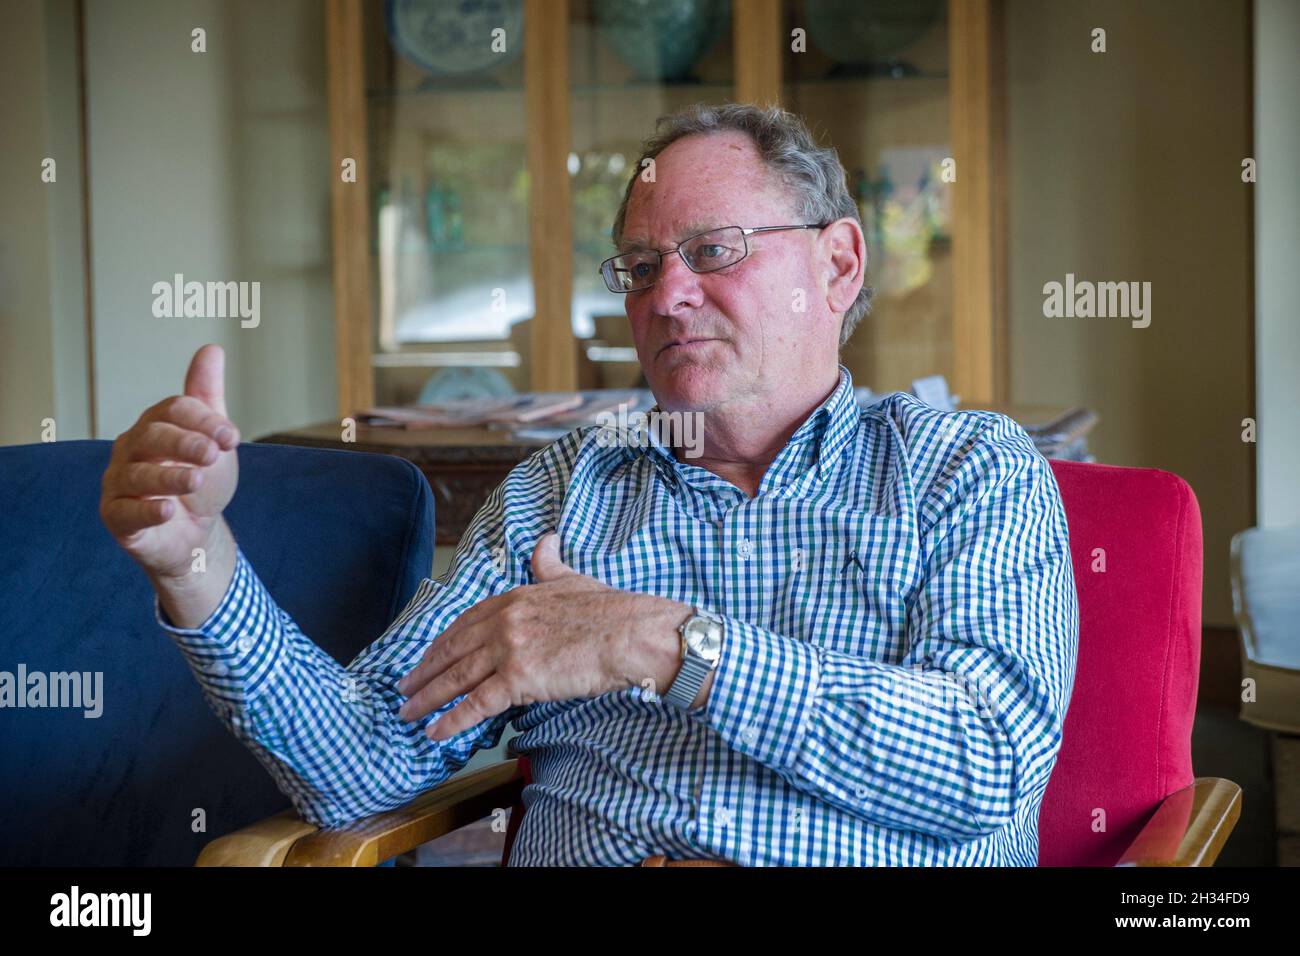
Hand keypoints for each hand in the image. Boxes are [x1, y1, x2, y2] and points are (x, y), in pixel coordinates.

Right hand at [99, 344, 240, 582]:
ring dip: (168, 476)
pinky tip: (167, 510)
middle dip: (184, 443)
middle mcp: (131, 449)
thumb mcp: (211, 440)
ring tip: (196, 480)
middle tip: (212, 455)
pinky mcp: (116, 517)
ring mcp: (119, 483)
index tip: (232, 437)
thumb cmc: (200, 483)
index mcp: (155, 426)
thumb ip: (207, 398)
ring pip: (137, 474)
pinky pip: (125, 512)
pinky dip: (146, 510)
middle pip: (152, 436)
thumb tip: (211, 348)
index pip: (173, 411)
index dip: (203, 420)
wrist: (194, 533)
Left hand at [396, 533, 690, 740]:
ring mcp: (508, 649)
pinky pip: (476, 704)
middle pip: (452, 651)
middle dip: (424, 672)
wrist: (632, 634)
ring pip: (456, 678)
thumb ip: (550, 564)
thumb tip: (546, 541)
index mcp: (514, 598)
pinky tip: (435, 732)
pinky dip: (452, 720)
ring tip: (408, 713)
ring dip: (427, 698)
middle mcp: (504, 621)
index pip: (465, 623)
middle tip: (403, 689)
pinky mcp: (519, 678)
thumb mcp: (572, 578)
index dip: (442, 643)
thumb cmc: (611, 610)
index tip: (427, 657)